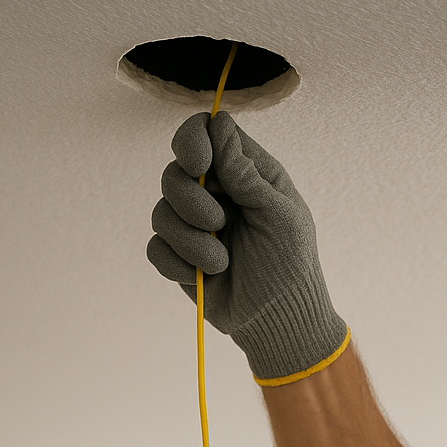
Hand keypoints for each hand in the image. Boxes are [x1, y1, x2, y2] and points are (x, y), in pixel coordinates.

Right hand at [146, 112, 349, 382]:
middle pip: (175, 171)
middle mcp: (217, 193)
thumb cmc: (290, 266)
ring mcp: (195, 225)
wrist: (277, 321)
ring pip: (161, 211)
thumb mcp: (279, 217)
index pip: (206, 132)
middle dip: (191, 200)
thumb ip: (246, 174)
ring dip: (190, 240)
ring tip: (221, 262)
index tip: (200, 166)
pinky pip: (155, 247)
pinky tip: (202, 276)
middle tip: (219, 224)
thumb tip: (219, 124)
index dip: (193, 141)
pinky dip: (177, 262)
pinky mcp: (179, 256)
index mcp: (246, 174)